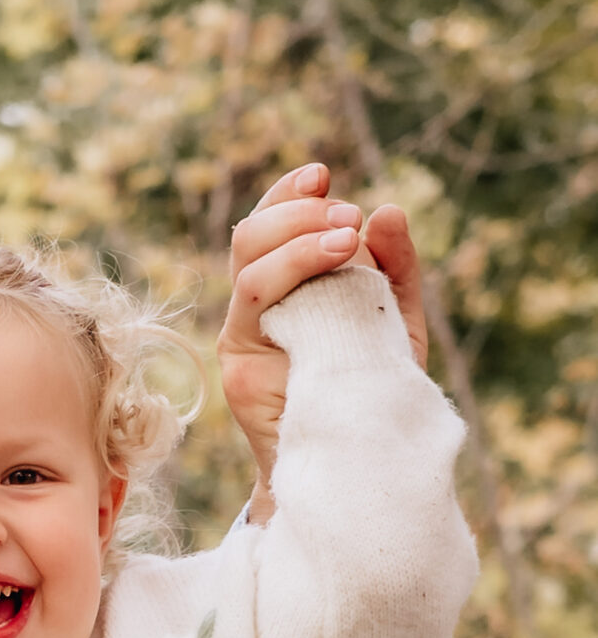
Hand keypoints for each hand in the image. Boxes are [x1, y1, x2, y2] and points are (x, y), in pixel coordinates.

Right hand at [219, 165, 429, 519]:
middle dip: (295, 217)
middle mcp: (255, 312)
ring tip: (347, 239)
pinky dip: (290, 282)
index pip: (270, 228)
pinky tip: (334, 276)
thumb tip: (387, 209)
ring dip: (297, 245)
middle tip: (346, 217)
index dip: (287, 195)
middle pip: (250, 240)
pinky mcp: (242, 373)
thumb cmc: (371, 390)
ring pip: (248, 272)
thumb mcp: (396, 321)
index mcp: (284, 291)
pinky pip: (253, 316)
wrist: (352, 464)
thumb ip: (395, 269)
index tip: (322, 174)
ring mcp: (244, 341)